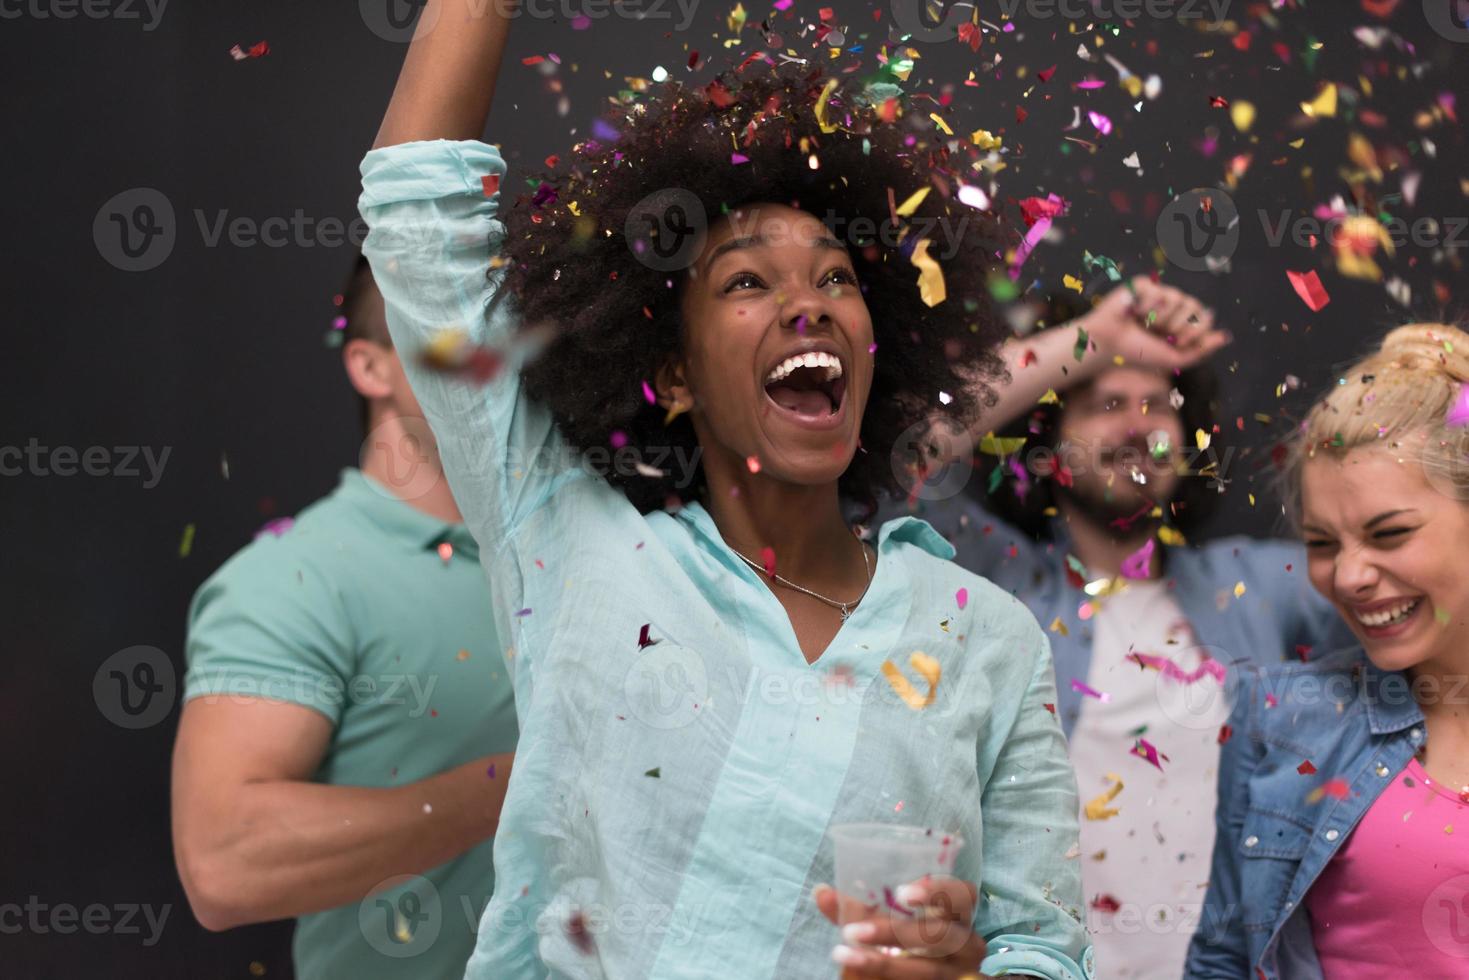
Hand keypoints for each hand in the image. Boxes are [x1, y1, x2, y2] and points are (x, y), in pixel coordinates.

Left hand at [813, 877, 990, 978]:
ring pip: (928, 970)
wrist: (927, 974)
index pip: (964, 895)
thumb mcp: (890, 920)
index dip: (938, 891)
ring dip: (882, 964)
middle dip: (895, 933)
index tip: (901, 893)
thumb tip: (821, 892)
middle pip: (941, 935)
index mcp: (958, 915)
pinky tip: (857, 969)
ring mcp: (958, 973)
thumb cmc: (910, 938)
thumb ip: (859, 908)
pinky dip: (885, 976)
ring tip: (843, 954)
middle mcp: (966, 944)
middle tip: (853, 931)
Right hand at [1083, 276, 1229, 372]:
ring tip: (1143, 324)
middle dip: (1178, 325)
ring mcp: (1158, 293)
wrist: (1107, 345)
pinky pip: (1157, 292)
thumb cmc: (1137, 352)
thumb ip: (1200, 350)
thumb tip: (1226, 336)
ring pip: (1177, 298)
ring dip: (1159, 318)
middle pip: (1194, 305)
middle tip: (1159, 334)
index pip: (1204, 315)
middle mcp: (1172, 305)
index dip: (1195, 330)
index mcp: (1181, 321)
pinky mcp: (1143, 285)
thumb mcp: (1173, 358)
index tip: (1177, 342)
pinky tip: (1132, 313)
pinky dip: (1145, 309)